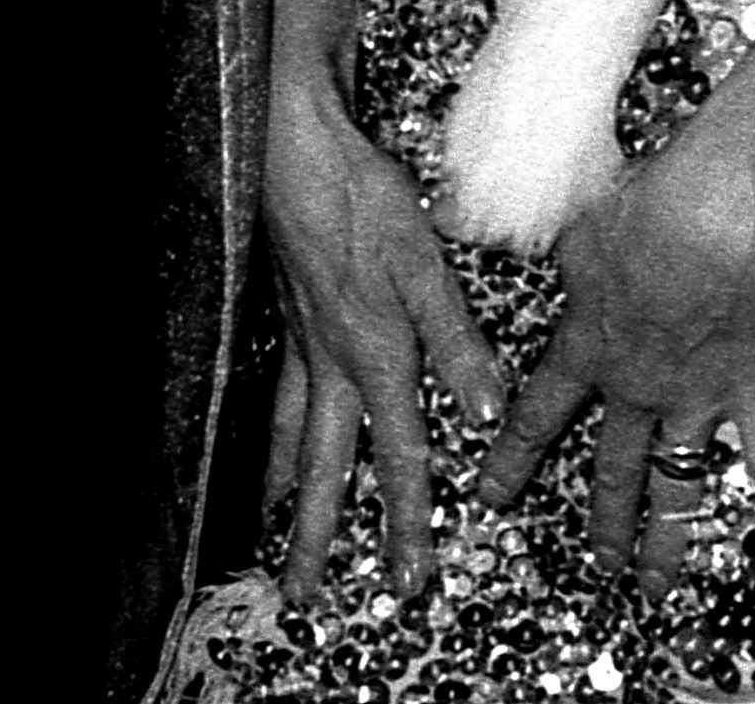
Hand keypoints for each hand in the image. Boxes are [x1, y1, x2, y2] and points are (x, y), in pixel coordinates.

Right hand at [259, 82, 505, 601]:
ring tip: (274, 539)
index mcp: (376, 356)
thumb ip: (456, 340)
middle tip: (304, 595)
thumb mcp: (425, 264)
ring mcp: (305, 348)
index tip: (406, 577)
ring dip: (286, 496)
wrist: (299, 157)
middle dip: (317, 537)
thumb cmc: (365, 201)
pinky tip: (271, 453)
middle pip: (325, 469)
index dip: (404, 520)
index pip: (396, 456)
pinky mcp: (291, 325)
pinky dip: (271, 439)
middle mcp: (335, 365)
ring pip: (292, 441)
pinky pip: (277, 401)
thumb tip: (483, 411)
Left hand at [478, 125, 754, 587]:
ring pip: (677, 486)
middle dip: (598, 523)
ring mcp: (696, 397)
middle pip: (610, 471)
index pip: (538, 416)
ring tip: (656, 587)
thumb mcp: (563, 220)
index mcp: (587, 350)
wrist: (713, 213)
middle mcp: (636, 388)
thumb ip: (526, 238)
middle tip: (593, 566)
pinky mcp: (752, 388)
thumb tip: (464, 220)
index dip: (511, 460)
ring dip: (665, 542)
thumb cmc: (641, 205)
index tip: (492, 498)